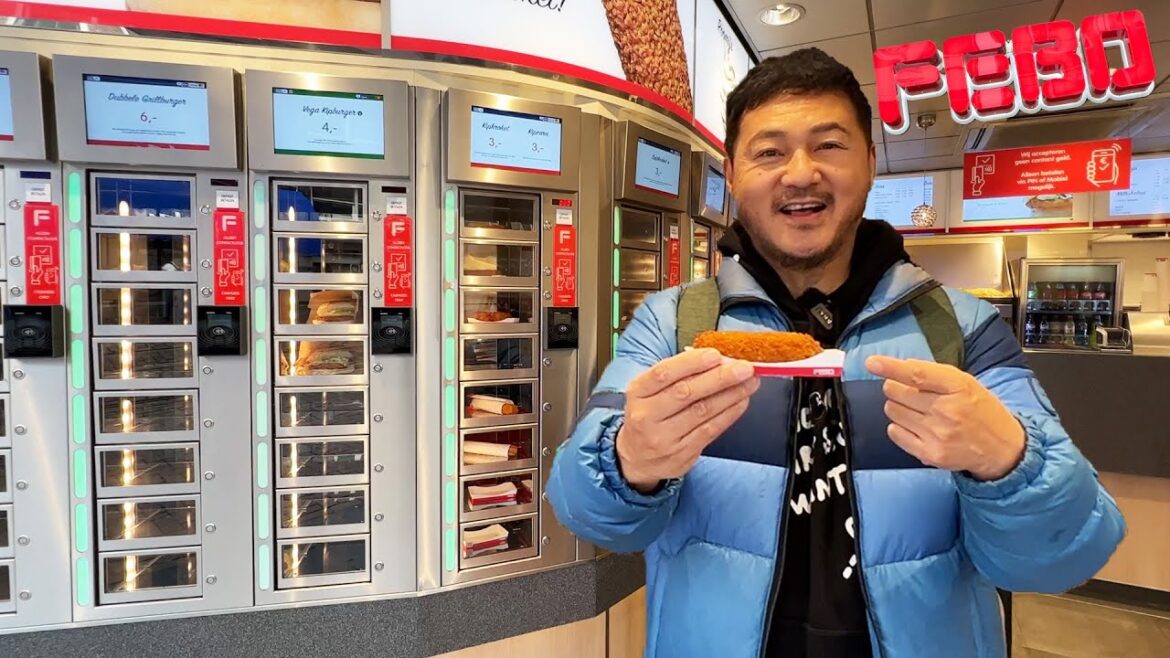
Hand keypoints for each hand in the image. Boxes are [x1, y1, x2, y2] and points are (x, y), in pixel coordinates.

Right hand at [617, 348, 758, 492]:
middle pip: (686, 392)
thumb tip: (718, 361)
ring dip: (731, 394)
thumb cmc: (649, 416)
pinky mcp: (681, 454)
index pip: (664, 373)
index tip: (715, 355)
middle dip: (720, 378)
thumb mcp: (649, 391)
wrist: (636, 458)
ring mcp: (664, 438)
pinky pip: (710, 430)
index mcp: (638, 393)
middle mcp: (647, 416)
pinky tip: (741, 401)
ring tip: (750, 382)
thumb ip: (678, 375)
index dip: (691, 362)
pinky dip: (729, 413)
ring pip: (702, 411)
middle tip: (744, 368)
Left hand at [865, 356, 1025, 481]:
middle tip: (910, 393)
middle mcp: (947, 410)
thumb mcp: (966, 383)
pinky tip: (914, 426)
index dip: (891, 367)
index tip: (872, 363)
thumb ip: (934, 374)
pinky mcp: (930, 454)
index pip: (917, 374)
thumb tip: (899, 367)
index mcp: (958, 387)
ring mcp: (938, 434)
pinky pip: (895, 433)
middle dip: (896, 388)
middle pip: (897, 392)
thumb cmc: (980, 410)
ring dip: (897, 407)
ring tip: (917, 410)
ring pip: (893, 411)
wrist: (1002, 448)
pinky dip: (898, 426)